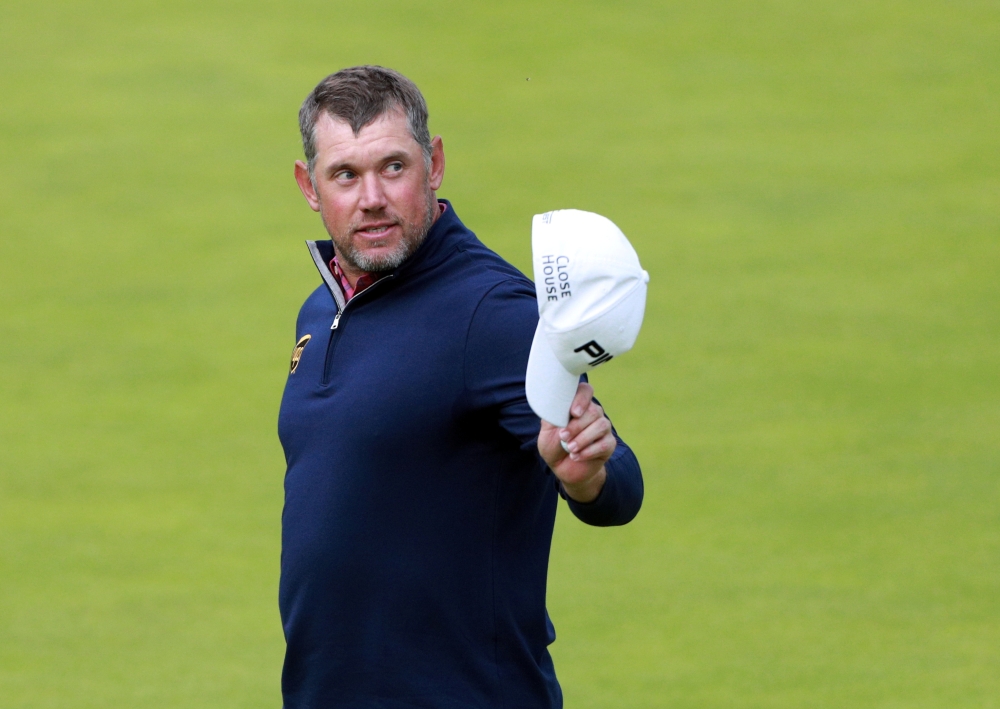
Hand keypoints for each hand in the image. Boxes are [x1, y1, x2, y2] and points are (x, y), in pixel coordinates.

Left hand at [537, 382, 615, 502]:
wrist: (563, 469)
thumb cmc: (554, 445)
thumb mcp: (546, 430)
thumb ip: (551, 416)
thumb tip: (553, 405)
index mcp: (578, 405)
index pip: (585, 391)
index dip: (581, 398)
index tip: (573, 412)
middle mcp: (593, 413)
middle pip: (594, 410)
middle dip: (577, 425)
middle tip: (563, 436)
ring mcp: (603, 428)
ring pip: (601, 425)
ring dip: (583, 438)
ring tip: (570, 448)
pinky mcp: (609, 444)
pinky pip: (604, 444)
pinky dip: (588, 451)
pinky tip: (576, 456)